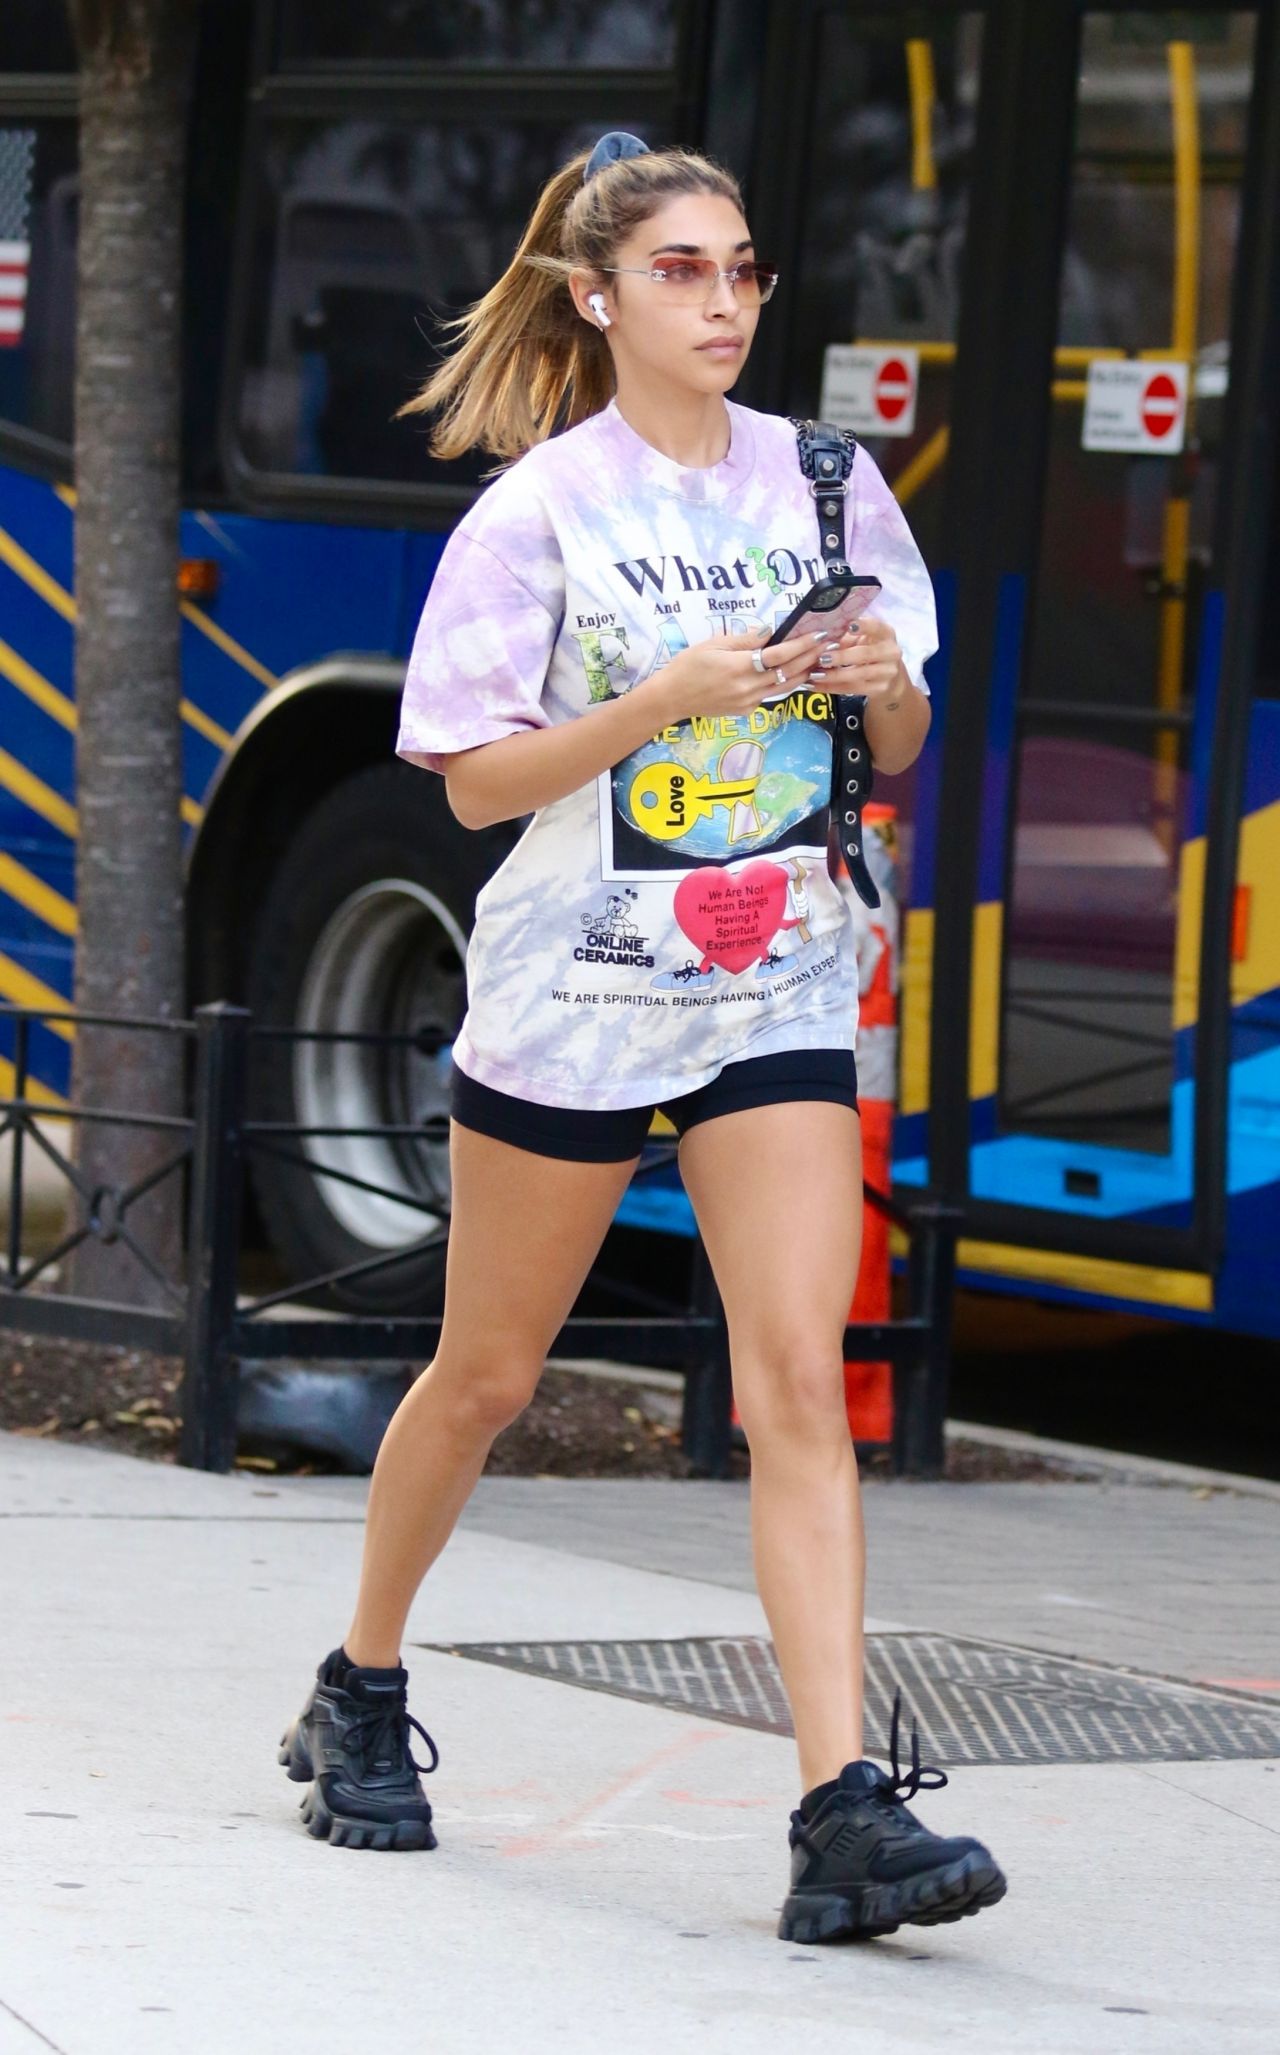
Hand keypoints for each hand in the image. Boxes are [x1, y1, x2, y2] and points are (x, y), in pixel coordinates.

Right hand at [640, 624, 829, 726]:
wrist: (672, 698)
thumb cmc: (688, 666)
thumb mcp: (714, 644)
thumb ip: (745, 640)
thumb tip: (770, 633)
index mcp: (739, 668)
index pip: (779, 655)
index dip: (801, 644)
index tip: (819, 634)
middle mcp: (748, 688)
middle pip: (788, 672)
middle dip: (811, 657)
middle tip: (829, 644)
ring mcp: (749, 702)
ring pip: (785, 686)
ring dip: (805, 672)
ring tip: (821, 659)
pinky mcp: (747, 711)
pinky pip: (771, 694)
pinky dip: (786, 682)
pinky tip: (797, 673)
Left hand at [806, 616, 907, 704]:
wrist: (889, 675)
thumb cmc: (869, 648)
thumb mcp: (862, 638)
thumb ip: (846, 635)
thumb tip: (822, 637)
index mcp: (886, 633)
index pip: (877, 627)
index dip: (864, 626)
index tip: (849, 625)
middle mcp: (891, 652)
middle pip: (865, 654)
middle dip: (842, 657)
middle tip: (822, 658)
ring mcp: (887, 672)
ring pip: (858, 675)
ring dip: (834, 675)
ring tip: (814, 674)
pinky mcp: (880, 688)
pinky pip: (852, 689)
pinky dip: (832, 687)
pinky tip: (816, 685)